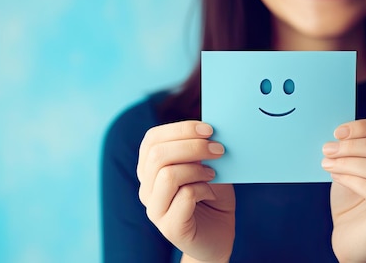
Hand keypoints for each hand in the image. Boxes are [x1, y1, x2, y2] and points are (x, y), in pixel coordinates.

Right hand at [137, 121, 234, 262]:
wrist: (217, 238)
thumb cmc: (212, 199)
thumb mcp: (208, 167)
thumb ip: (203, 151)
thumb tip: (210, 130)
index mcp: (150, 169)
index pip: (152, 139)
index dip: (180, 129)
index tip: (209, 129)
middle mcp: (146, 189)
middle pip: (158, 155)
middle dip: (192, 146)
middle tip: (219, 149)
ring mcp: (155, 209)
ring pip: (167, 175)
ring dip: (197, 169)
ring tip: (213, 173)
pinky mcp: (170, 227)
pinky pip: (184, 196)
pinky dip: (203, 189)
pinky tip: (211, 193)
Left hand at [321, 118, 365, 262]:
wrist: (351, 237)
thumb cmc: (353, 197)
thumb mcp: (355, 165)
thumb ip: (356, 146)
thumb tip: (341, 129)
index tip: (338, 131)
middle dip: (354, 144)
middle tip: (328, 148)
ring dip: (348, 161)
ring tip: (327, 162)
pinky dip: (350, 179)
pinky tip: (335, 176)